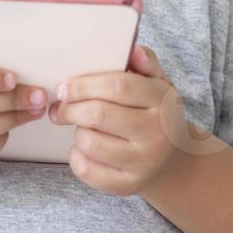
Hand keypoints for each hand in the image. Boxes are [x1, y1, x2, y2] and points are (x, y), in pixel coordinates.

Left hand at [47, 43, 197, 196]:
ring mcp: (143, 162)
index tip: (63, 87)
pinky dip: (76, 155)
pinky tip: (85, 148)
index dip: (83, 84)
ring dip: (77, 131)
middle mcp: (156, 133)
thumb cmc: (154, 113)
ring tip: (82, 126)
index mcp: (161, 101)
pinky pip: (86, 169)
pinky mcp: (127, 185)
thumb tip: (132, 48)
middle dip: (71, 108)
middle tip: (61, 106)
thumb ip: (144, 62)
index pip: (118, 86)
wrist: (172, 159)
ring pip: (89, 141)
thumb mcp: (156, 84)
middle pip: (98, 114)